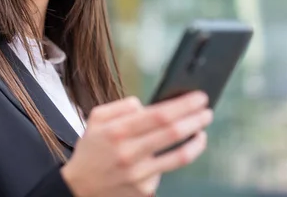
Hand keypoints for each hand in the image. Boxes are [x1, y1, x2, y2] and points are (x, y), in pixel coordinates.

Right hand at [61, 92, 211, 196]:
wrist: (79, 188)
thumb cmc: (91, 151)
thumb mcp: (96, 119)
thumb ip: (120, 106)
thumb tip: (145, 106)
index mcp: (117, 132)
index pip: (159, 115)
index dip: (183, 105)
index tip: (199, 98)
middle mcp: (129, 153)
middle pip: (173, 133)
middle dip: (196, 119)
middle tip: (207, 111)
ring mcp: (138, 175)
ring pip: (178, 157)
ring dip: (196, 142)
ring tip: (202, 132)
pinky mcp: (145, 191)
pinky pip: (165, 172)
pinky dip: (171, 160)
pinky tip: (170, 154)